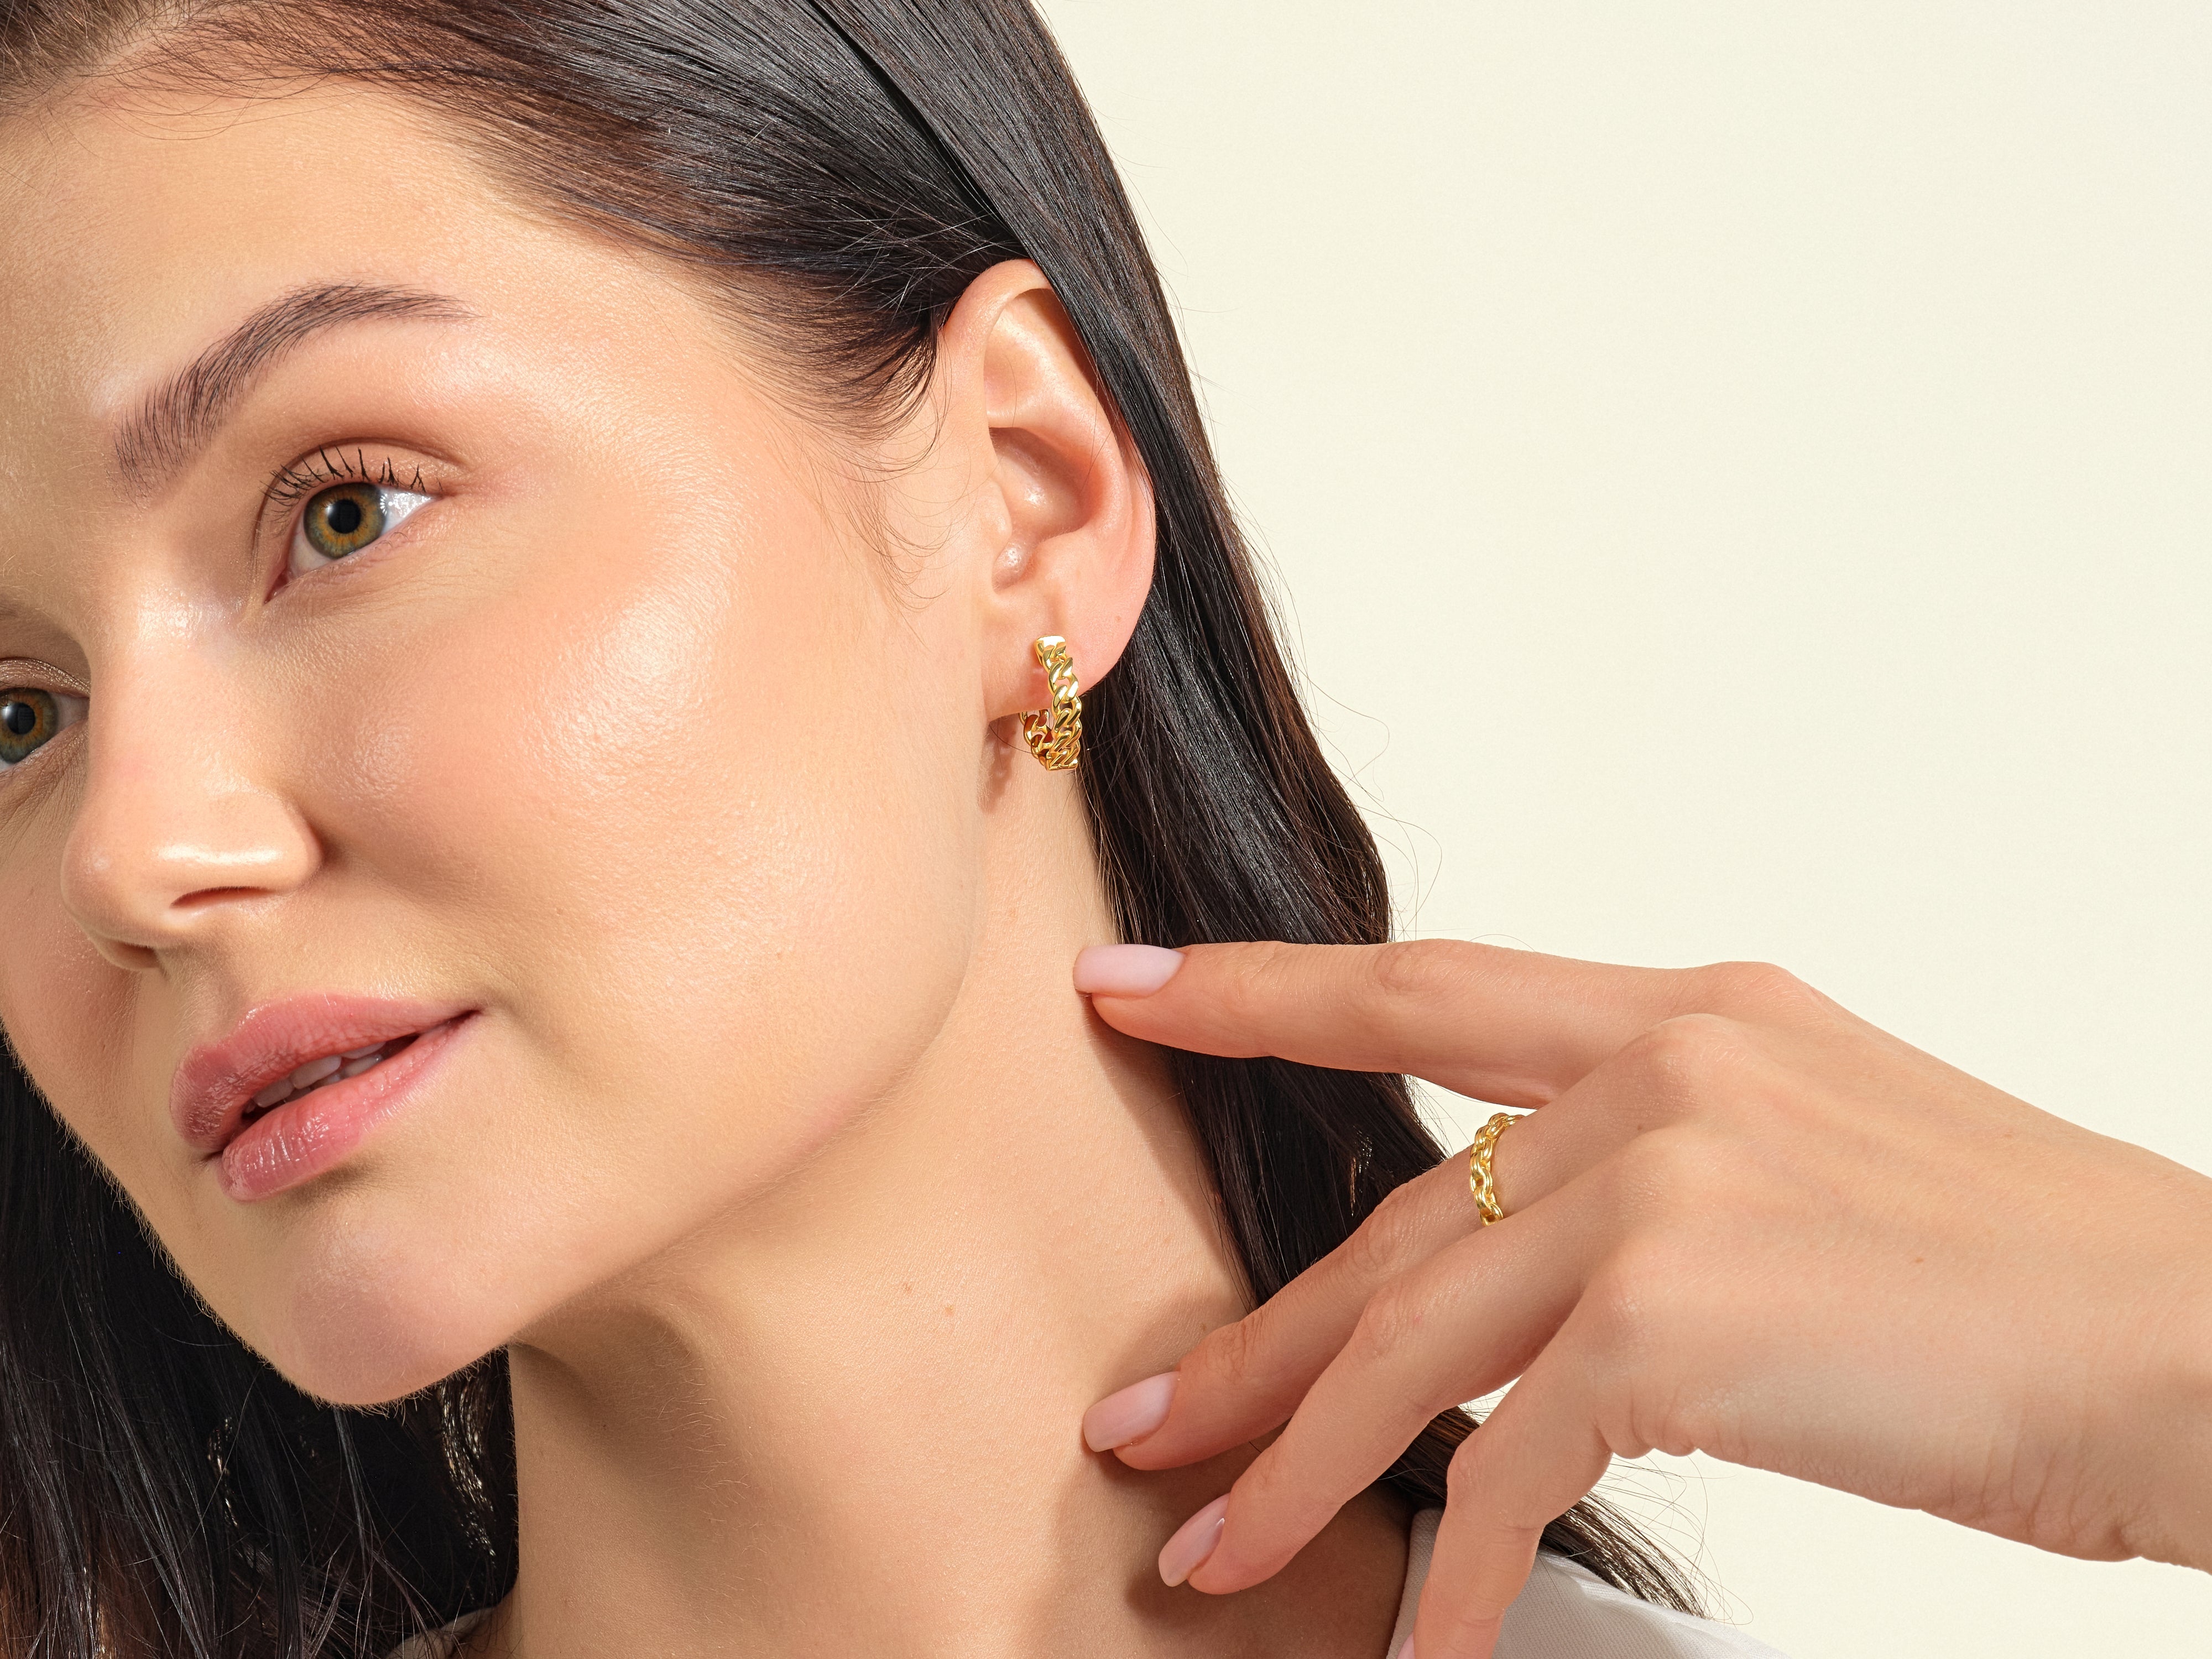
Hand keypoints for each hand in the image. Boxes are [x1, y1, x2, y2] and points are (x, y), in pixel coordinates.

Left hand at [1074, 941, 2211, 1658]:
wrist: (2209, 1344)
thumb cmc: (2028, 1278)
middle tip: (1145, 1416)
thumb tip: (1530, 1276)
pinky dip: (1458, 1574)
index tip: (1128, 995)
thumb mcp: (1820, 1158)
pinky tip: (1423, 1656)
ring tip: (1213, 1551)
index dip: (1261, 990)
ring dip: (1300, 1464)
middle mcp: (1659, 1073)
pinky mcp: (1676, 1318)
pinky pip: (1511, 1466)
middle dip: (1259, 1337)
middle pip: (1392, 1216)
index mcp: (1689, 1016)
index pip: (1425, 989)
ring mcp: (1662, 1185)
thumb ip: (1657, 1172)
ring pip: (1413, 1342)